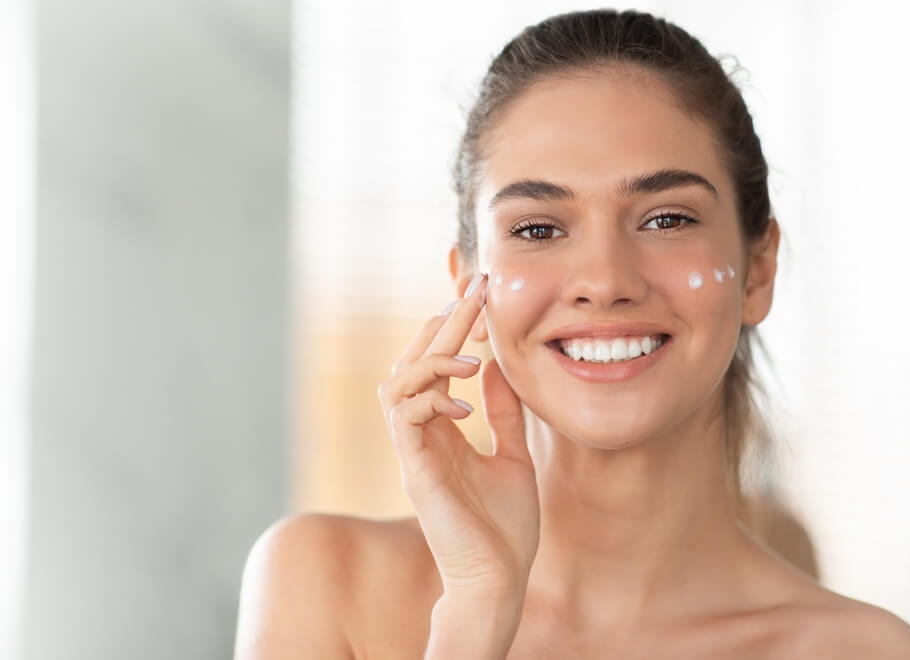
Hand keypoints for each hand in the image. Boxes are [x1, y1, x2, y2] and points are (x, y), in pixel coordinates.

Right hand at [377, 273, 539, 601]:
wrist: (500, 579)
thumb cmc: (505, 526)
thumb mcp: (513, 454)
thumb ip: (503, 412)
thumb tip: (497, 365)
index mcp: (441, 429)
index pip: (435, 365)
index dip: (453, 327)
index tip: (481, 293)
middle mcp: (421, 435)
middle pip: (411, 363)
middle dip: (442, 324)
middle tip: (476, 292)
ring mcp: (414, 452)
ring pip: (396, 385)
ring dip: (431, 361)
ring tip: (470, 359)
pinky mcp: (416, 472)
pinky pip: (405, 420)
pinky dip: (432, 401)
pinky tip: (467, 406)